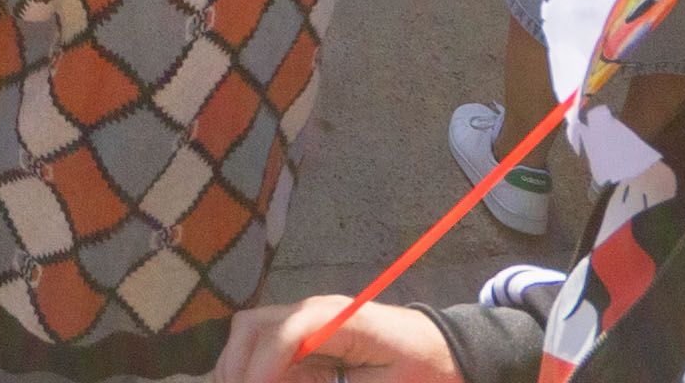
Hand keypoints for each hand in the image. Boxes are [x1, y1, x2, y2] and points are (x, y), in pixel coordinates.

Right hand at [208, 299, 459, 382]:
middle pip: (255, 325)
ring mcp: (309, 315)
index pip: (289, 332)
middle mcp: (317, 309)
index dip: (264, 366)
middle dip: (238, 367)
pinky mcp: (308, 329)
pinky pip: (265, 338)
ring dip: (237, 364)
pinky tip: (253, 381)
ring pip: (252, 329)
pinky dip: (250, 362)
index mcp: (343, 320)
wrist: (446, 349)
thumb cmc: (426, 371)